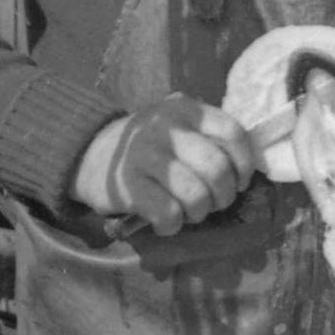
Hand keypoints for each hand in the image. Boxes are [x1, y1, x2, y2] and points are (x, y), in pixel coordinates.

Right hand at [72, 96, 256, 233]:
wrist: (90, 153)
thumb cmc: (148, 146)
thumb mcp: (177, 126)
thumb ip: (208, 136)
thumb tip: (245, 168)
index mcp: (186, 110)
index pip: (233, 133)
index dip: (244, 164)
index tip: (238, 181)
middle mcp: (166, 128)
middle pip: (217, 168)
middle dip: (223, 195)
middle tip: (214, 203)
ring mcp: (145, 155)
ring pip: (195, 194)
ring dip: (199, 212)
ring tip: (189, 213)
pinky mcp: (127, 184)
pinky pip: (168, 213)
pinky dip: (173, 225)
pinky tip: (165, 222)